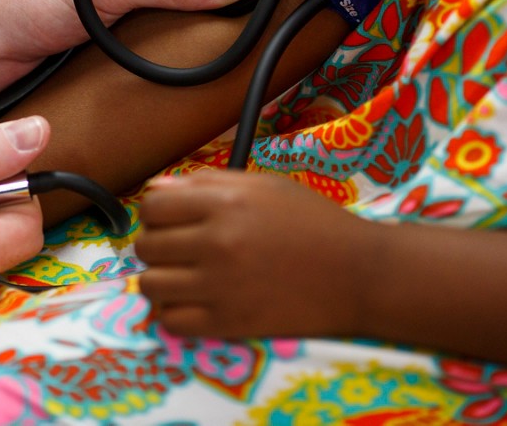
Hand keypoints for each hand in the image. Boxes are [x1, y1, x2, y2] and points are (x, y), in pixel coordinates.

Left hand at [136, 170, 377, 339]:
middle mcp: (217, 243)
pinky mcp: (229, 324)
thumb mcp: (263, 186)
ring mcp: (221, 287)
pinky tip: (195, 303)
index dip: (156, 213)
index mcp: (224, 204)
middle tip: (181, 250)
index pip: (152, 206)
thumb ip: (206, 182)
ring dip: (161, 280)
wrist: (360, 274)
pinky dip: (174, 313)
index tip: (171, 221)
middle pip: (146, 246)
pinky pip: (170, 322)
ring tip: (184, 278)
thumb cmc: (313, 223)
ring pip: (150, 286)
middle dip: (159, 245)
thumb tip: (156, 191)